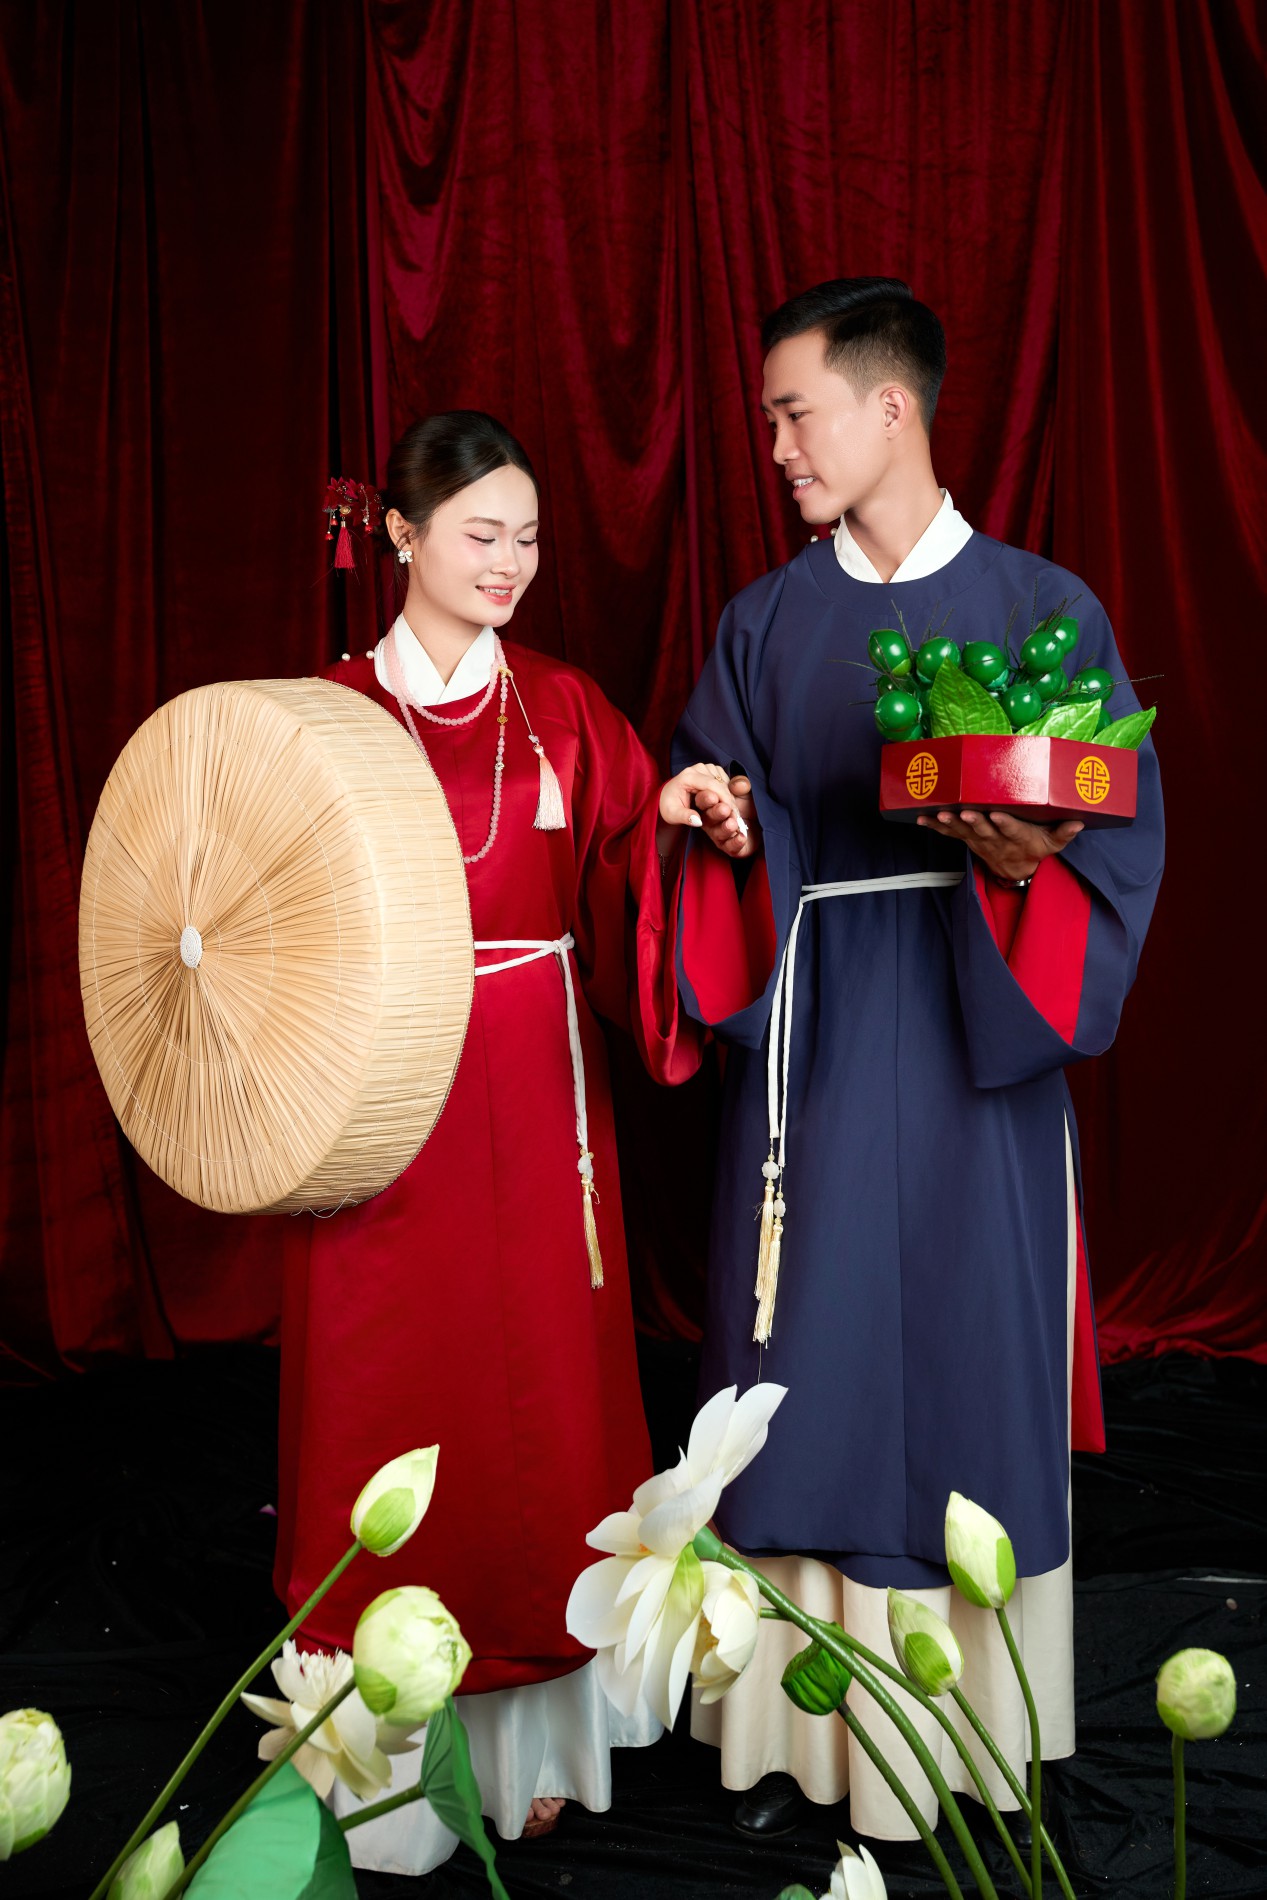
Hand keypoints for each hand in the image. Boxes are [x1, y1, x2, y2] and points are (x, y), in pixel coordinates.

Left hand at [658, 763, 760, 858]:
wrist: (667, 797)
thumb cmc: (669, 806)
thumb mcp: (672, 815)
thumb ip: (684, 817)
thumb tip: (698, 821)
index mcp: (687, 776)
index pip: (712, 785)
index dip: (725, 799)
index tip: (733, 814)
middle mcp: (698, 768)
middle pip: (720, 784)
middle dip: (730, 801)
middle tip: (737, 818)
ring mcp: (705, 767)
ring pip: (724, 783)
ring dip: (730, 798)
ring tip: (732, 814)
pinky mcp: (711, 770)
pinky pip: (725, 781)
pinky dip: (728, 793)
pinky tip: (726, 805)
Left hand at [916, 808, 1083, 880]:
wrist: (1016, 871)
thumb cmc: (1035, 850)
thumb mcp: (1052, 845)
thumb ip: (1063, 833)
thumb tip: (1078, 823)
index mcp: (1018, 838)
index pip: (1012, 830)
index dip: (1005, 824)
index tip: (997, 816)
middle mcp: (996, 840)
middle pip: (984, 830)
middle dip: (974, 822)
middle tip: (965, 813)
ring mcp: (980, 841)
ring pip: (964, 831)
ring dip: (951, 823)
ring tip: (939, 814)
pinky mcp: (968, 839)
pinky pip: (950, 833)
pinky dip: (936, 826)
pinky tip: (922, 819)